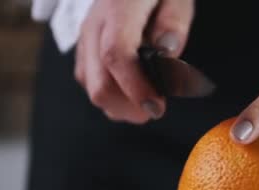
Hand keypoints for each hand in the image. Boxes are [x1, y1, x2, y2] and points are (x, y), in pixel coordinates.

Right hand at [75, 0, 193, 123]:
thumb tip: (166, 51)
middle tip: (155, 110)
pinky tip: (132, 93)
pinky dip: (112, 96)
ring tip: (146, 102)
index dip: (135, 87)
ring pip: (91, 87)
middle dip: (128, 107)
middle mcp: (95, 23)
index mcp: (119, 7)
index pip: (116, 54)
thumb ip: (173, 23)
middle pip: (99, 82)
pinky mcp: (84, 47)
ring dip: (120, 106)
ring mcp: (86, 37)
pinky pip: (90, 82)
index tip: (156, 107)